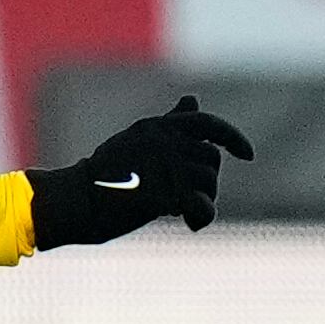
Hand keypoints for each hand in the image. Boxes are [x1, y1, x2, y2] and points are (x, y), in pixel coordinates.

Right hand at [28, 93, 253, 245]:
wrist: (76, 200)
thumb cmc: (103, 174)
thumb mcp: (138, 139)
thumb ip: (170, 123)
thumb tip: (193, 99)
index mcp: (157, 128)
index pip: (206, 124)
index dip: (233, 138)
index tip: (248, 155)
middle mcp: (163, 142)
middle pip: (210, 159)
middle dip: (208, 181)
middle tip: (192, 200)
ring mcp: (163, 167)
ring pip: (208, 183)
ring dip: (204, 201)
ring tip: (186, 214)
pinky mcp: (162, 194)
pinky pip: (200, 205)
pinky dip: (202, 217)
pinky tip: (191, 224)